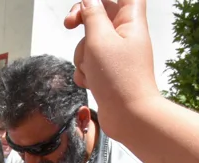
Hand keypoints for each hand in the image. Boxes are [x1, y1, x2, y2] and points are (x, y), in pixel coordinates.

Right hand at [64, 0, 159, 140]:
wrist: (128, 115)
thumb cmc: (119, 78)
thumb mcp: (99, 40)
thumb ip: (92, 16)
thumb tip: (88, 2)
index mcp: (130, 21)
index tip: (87, 2)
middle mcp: (125, 35)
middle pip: (101, 15)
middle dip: (82, 23)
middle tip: (68, 24)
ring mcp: (117, 54)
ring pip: (90, 42)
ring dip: (82, 55)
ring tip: (90, 69)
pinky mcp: (109, 72)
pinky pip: (89, 63)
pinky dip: (85, 71)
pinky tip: (91, 82)